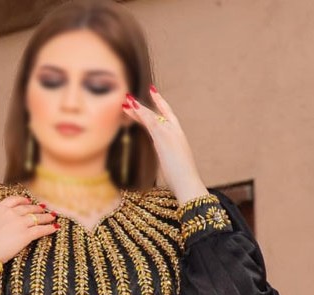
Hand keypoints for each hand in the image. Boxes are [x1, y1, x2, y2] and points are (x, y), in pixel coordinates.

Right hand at [0, 195, 57, 268]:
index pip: (14, 200)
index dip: (23, 200)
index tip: (28, 201)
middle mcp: (10, 213)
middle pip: (28, 208)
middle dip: (37, 208)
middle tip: (43, 208)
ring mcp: (19, 223)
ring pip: (37, 218)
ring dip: (46, 217)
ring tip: (53, 217)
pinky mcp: (26, 235)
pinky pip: (41, 230)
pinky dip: (49, 228)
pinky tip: (55, 228)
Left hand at [122, 87, 208, 204]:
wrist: (187, 183)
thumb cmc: (182, 180)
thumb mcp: (175, 165)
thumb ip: (168, 157)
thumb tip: (164, 159)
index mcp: (179, 137)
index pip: (169, 116)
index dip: (160, 104)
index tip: (152, 92)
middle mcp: (176, 132)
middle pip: (158, 113)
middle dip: (144, 105)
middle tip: (130, 98)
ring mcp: (170, 133)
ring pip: (152, 115)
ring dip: (138, 108)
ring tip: (126, 100)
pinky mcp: (163, 138)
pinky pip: (149, 121)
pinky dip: (140, 113)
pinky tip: (131, 107)